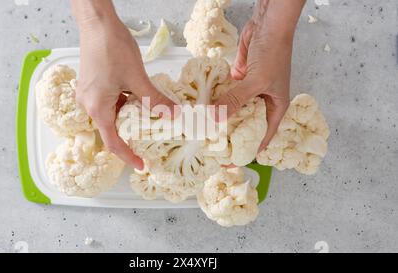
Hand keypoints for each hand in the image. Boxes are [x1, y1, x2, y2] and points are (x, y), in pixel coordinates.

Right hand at [72, 1, 173, 169]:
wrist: (97, 23)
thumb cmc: (112, 48)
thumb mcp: (137, 78)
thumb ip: (155, 100)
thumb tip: (173, 115)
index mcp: (97, 108)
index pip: (113, 142)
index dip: (128, 156)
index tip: (141, 164)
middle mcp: (89, 105)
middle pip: (111, 129)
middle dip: (132, 134)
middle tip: (151, 135)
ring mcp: (88, 94)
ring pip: (111, 114)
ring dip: (129, 117)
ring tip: (148, 113)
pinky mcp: (92, 85)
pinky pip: (108, 103)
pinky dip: (123, 104)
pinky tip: (137, 96)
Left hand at [215, 0, 303, 151]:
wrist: (268, 25)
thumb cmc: (273, 54)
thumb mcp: (256, 82)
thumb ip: (235, 101)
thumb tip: (214, 118)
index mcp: (275, 108)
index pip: (262, 137)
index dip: (248, 151)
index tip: (231, 162)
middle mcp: (262, 102)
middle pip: (244, 124)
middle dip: (229, 135)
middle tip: (210, 148)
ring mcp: (248, 90)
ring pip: (232, 108)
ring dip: (219, 116)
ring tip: (201, 131)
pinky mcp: (237, 78)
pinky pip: (224, 93)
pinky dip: (215, 99)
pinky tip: (200, 108)